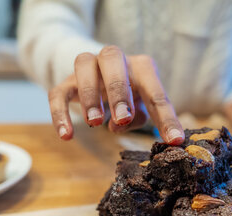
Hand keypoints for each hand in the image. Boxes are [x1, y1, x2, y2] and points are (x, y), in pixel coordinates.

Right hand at [48, 46, 184, 144]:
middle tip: (123, 118)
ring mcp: (88, 66)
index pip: (154, 89)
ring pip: (83, 66)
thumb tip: (118, 126)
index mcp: (140, 66)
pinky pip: (58, 93)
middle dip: (119, 90)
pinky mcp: (67, 82)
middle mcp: (114, 58)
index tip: (173, 140)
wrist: (100, 76)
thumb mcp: (142, 107)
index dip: (165, 117)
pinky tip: (66, 136)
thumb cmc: (130, 95)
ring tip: (95, 122)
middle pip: (113, 59)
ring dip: (90, 94)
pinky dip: (60, 113)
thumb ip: (138, 117)